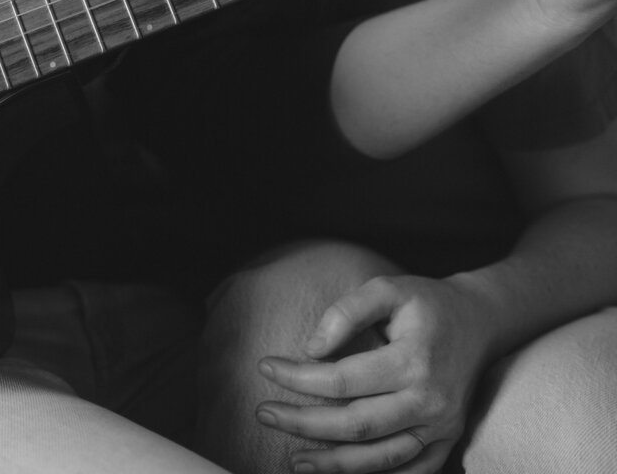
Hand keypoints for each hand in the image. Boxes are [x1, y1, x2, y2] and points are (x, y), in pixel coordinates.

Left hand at [254, 275, 497, 473]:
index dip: (298, 378)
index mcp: (414, 361)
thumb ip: (347, 312)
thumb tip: (311, 349)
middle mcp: (430, 401)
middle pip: (355, 426)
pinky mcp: (446, 442)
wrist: (480, 323)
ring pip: (380, 460)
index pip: (343, 380)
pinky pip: (411, 473)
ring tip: (293, 460)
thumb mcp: (386, 289)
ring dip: (333, 465)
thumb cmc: (424, 303)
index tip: (265, 367)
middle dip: (303, 424)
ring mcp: (442, 428)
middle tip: (263, 413)